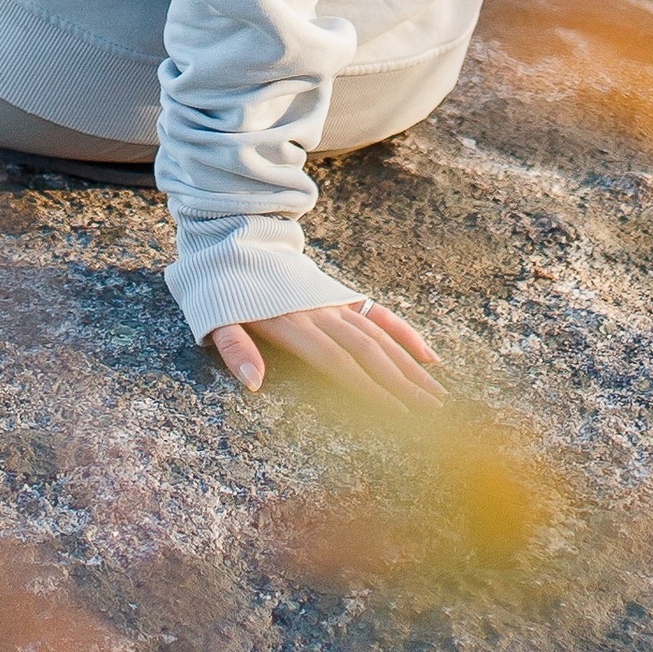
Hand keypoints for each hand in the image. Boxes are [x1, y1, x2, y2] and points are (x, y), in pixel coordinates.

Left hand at [207, 298, 442, 411]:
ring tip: (438, 394)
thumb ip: (235, 349)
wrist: (233, 237)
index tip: (398, 414)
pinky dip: (404, 333)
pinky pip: (377, 314)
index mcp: (292, 323)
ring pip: (379, 337)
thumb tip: (254, 384)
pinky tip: (427, 355)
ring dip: (411, 366)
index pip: (338, 362)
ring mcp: (334, 302)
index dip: (369, 388)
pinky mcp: (339, 296)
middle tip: (435, 413)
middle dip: (404, 384)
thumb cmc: (220, 287)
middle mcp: (321, 313)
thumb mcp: (214, 317)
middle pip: (369, 352)